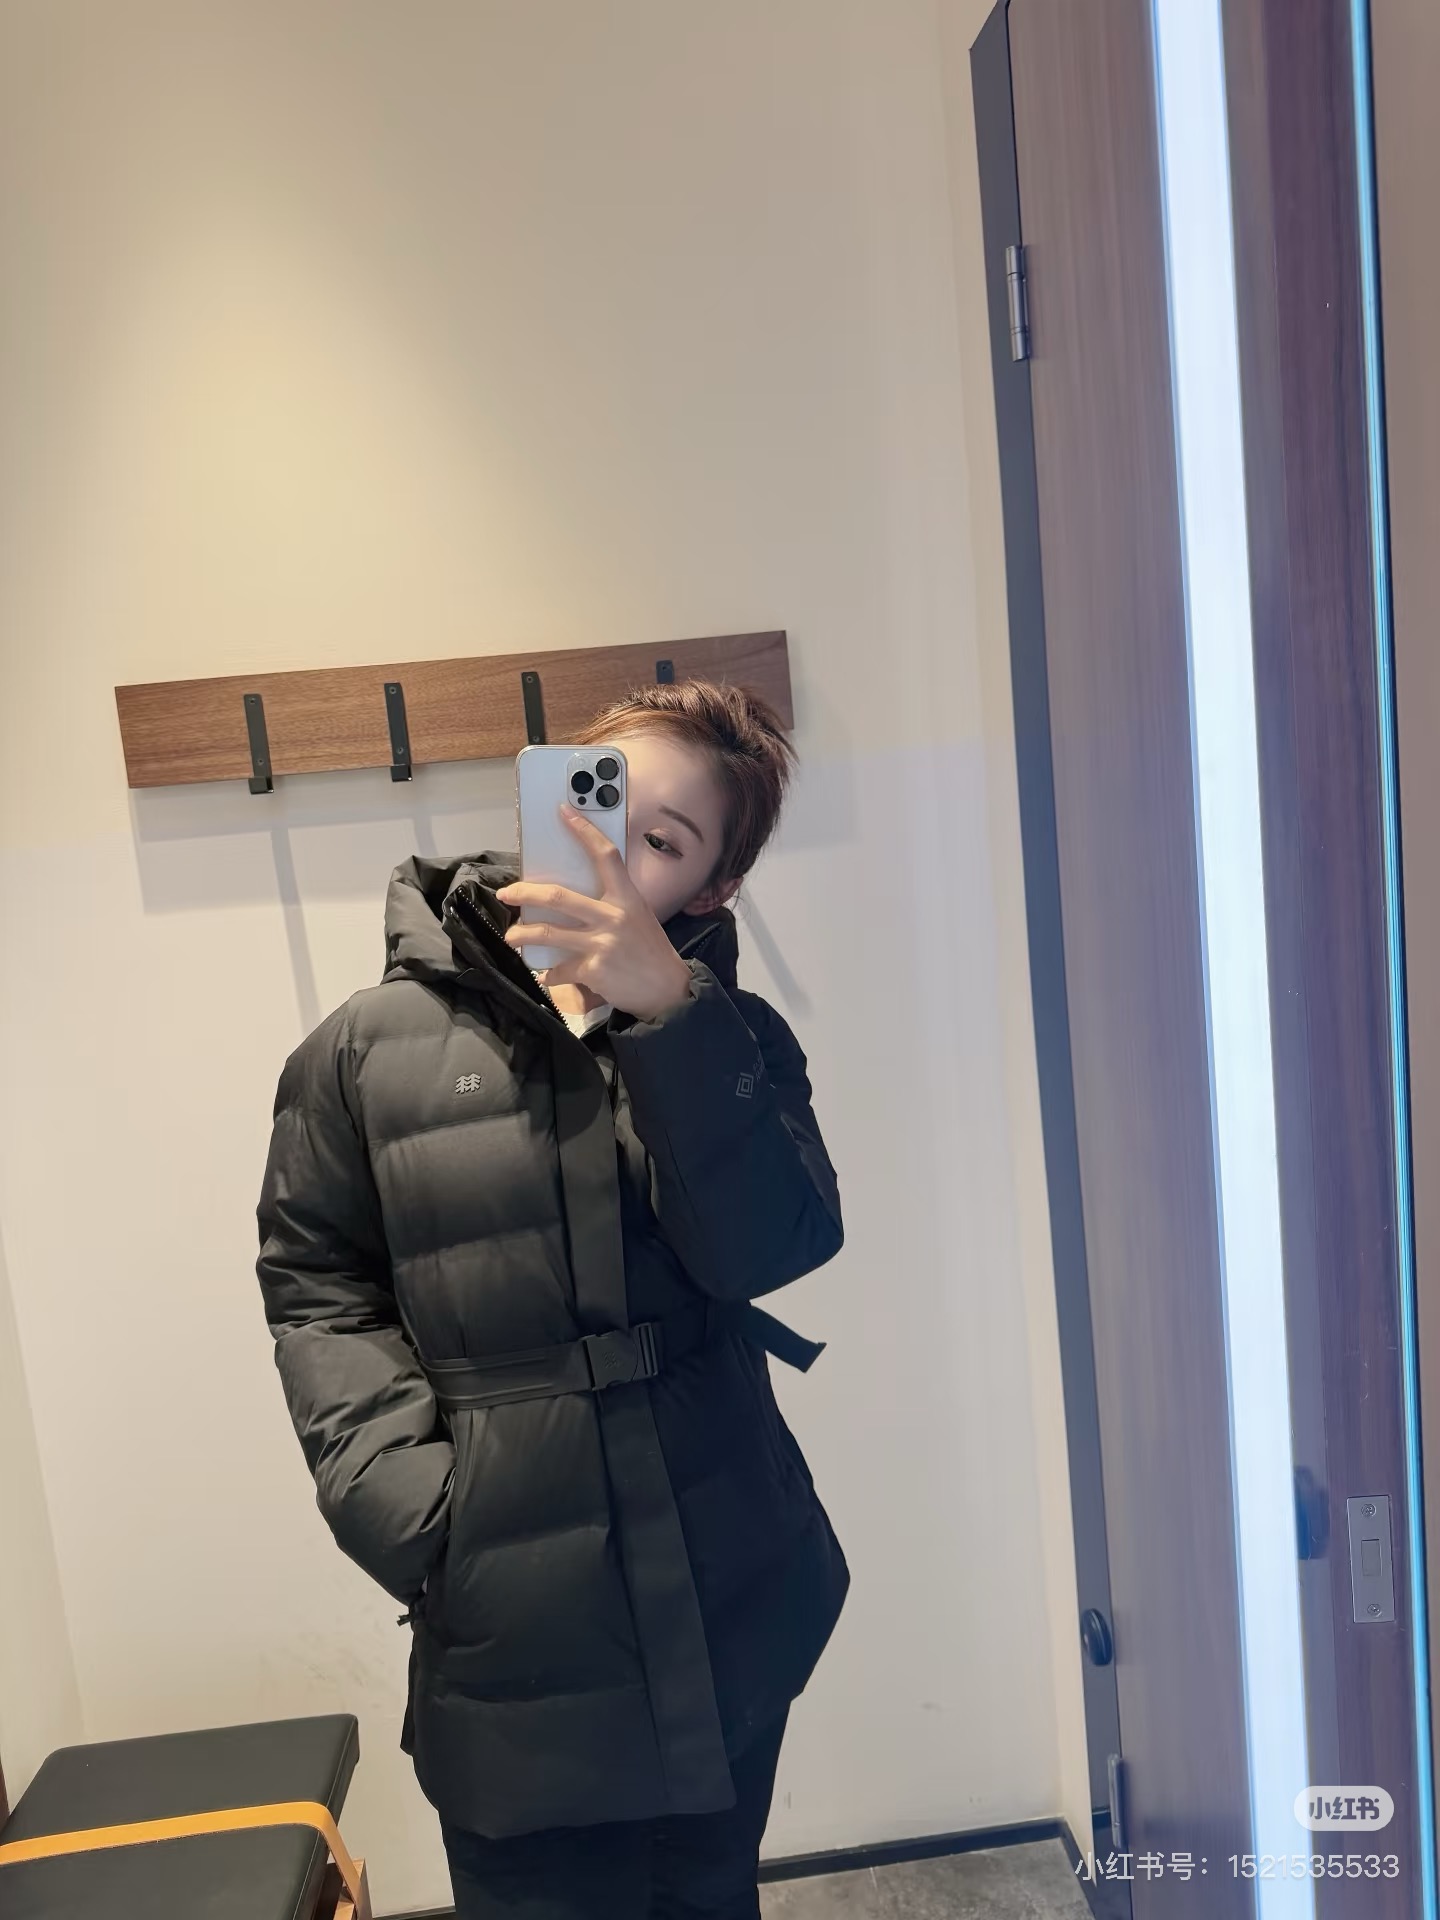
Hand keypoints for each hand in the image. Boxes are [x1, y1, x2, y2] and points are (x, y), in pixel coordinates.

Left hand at [496, 807, 694, 1021]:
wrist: (668, 989)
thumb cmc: (649, 950)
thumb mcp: (637, 917)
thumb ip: (612, 904)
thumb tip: (572, 897)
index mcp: (626, 898)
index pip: (606, 856)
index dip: (584, 831)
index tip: (563, 812)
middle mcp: (613, 916)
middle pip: (558, 896)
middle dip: (525, 893)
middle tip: (507, 893)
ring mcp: (602, 943)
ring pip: (549, 933)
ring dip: (523, 934)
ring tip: (512, 936)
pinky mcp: (594, 969)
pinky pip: (560, 969)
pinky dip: (549, 974)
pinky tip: (545, 974)